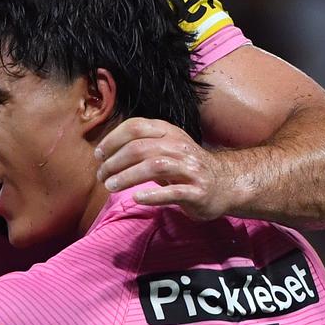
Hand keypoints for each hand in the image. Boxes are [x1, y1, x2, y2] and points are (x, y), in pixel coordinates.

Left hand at [95, 117, 237, 220]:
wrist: (225, 184)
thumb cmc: (186, 167)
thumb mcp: (167, 148)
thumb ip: (141, 145)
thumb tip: (104, 151)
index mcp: (169, 132)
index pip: (136, 126)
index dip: (113, 139)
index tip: (99, 154)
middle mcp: (179, 147)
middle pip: (140, 148)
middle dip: (115, 161)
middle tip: (101, 175)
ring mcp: (190, 169)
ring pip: (154, 166)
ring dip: (127, 176)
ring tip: (110, 186)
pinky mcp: (197, 192)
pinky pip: (173, 192)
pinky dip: (153, 195)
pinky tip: (137, 198)